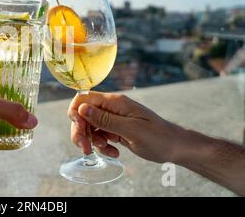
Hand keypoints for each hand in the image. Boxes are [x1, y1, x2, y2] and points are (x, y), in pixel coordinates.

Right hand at [68, 92, 182, 162]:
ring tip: (107, 150)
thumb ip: (105, 119)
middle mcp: (111, 108)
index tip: (80, 128)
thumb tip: (81, 108)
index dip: (76, 112)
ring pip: (89, 127)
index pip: (84, 98)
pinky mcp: (115, 130)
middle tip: (86, 148)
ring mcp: (113, 119)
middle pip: (83, 114)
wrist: (175, 147)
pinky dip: (103, 146)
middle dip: (81, 131)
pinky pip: (100, 136)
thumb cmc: (158, 137)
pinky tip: (115, 153)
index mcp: (115, 102)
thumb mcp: (130, 129)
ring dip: (92, 141)